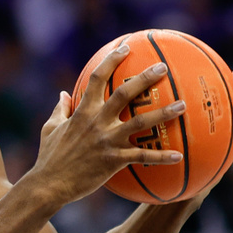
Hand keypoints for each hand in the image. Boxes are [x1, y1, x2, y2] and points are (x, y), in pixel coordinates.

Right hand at [31, 43, 185, 205]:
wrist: (49, 184)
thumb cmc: (49, 158)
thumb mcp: (50, 129)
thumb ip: (60, 109)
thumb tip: (62, 94)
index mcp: (82, 112)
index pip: (97, 79)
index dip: (111, 61)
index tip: (125, 47)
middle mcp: (96, 122)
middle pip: (124, 93)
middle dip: (145, 78)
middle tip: (163, 68)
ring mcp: (107, 141)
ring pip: (140, 123)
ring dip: (163, 113)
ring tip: (183, 105)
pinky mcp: (113, 160)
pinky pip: (142, 156)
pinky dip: (161, 156)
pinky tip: (179, 156)